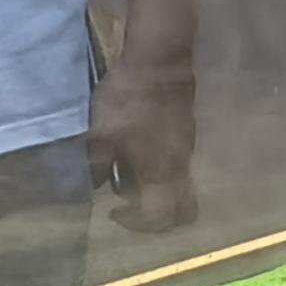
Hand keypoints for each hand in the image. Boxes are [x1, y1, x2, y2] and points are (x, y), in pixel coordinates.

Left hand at [91, 34, 196, 231]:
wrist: (158, 61)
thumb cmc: (127, 100)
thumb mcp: (101, 134)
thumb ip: (98, 165)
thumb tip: (98, 185)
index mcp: (158, 174)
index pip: (158, 219)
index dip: (135, 224)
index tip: (114, 211)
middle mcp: (179, 169)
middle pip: (183, 212)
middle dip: (160, 218)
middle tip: (134, 206)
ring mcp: (186, 151)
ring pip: (181, 189)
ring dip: (158, 192)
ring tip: (130, 175)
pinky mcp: (187, 134)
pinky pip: (179, 167)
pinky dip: (161, 172)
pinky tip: (139, 153)